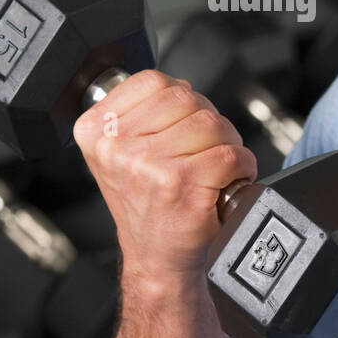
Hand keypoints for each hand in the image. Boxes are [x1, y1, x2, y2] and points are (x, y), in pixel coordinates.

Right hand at [73, 70, 257, 285]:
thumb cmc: (146, 204)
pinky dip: (242, 165)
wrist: (156, 257)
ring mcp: (148, 165)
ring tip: (214, 165)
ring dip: (226, 142)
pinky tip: (228, 180)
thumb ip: (140, 111)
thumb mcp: (120, 152)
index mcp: (95, 130)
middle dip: (207, 119)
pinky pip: (230, 154)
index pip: (152, 80)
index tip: (180, 124)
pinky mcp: (182, 184)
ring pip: (211, 123)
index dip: (179, 97)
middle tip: (204, 148)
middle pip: (186, 97)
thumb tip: (181, 86)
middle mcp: (116, 147)